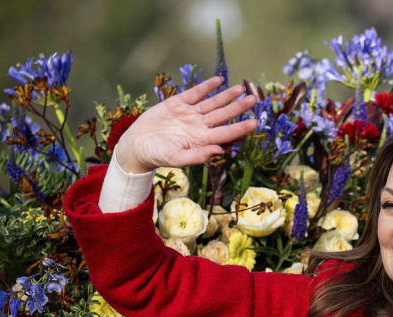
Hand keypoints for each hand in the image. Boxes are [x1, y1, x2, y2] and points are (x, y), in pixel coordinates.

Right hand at [115, 76, 257, 173]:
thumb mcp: (177, 159)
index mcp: (202, 140)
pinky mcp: (177, 104)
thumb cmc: (157, 156)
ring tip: (240, 88)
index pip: (226, 133)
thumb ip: (198, 156)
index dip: (241, 128)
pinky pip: (195, 93)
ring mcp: (189, 114)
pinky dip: (206, 87)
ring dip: (226, 95)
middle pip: (224, 115)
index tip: (255, 122)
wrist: (137, 146)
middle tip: (254, 99)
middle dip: (238, 107)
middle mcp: (199, 126)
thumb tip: (220, 151)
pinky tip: (218, 80)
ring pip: (212, 103)